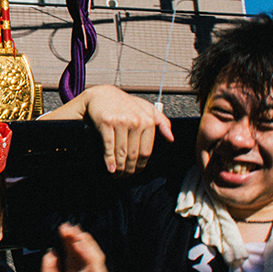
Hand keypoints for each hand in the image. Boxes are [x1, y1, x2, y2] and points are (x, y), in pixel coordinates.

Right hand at [40, 85, 172, 174]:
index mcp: (147, 120)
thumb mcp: (146, 109)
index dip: (140, 165)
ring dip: (119, 167)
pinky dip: (109, 160)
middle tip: (125, 176)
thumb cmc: (124, 104)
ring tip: (117, 175)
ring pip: (121, 152)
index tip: (136, 171)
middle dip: (129, 169)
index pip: (146, 151)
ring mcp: (121, 121)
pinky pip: (109, 146)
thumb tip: (171, 138)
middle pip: (133, 154)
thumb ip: (161, 122)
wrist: (101, 94)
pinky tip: (110, 168)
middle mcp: (136, 120)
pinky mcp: (106, 122)